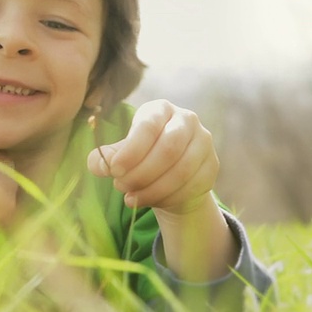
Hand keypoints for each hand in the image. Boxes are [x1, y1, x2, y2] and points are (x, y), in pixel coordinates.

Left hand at [87, 99, 218, 214]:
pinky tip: (152, 202)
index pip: (147, 126)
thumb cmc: (140, 157)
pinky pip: (192, 186)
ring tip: (132, 198)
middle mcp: (186, 120)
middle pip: (168, 149)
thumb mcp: (120, 154)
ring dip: (153, 189)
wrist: (169, 174)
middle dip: (141, 173)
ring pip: (182, 171)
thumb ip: (105, 158)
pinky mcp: (212, 165)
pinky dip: (169, 198)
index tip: (114, 171)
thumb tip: (99, 165)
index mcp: (160, 109)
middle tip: (121, 187)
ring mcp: (203, 142)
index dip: (131, 151)